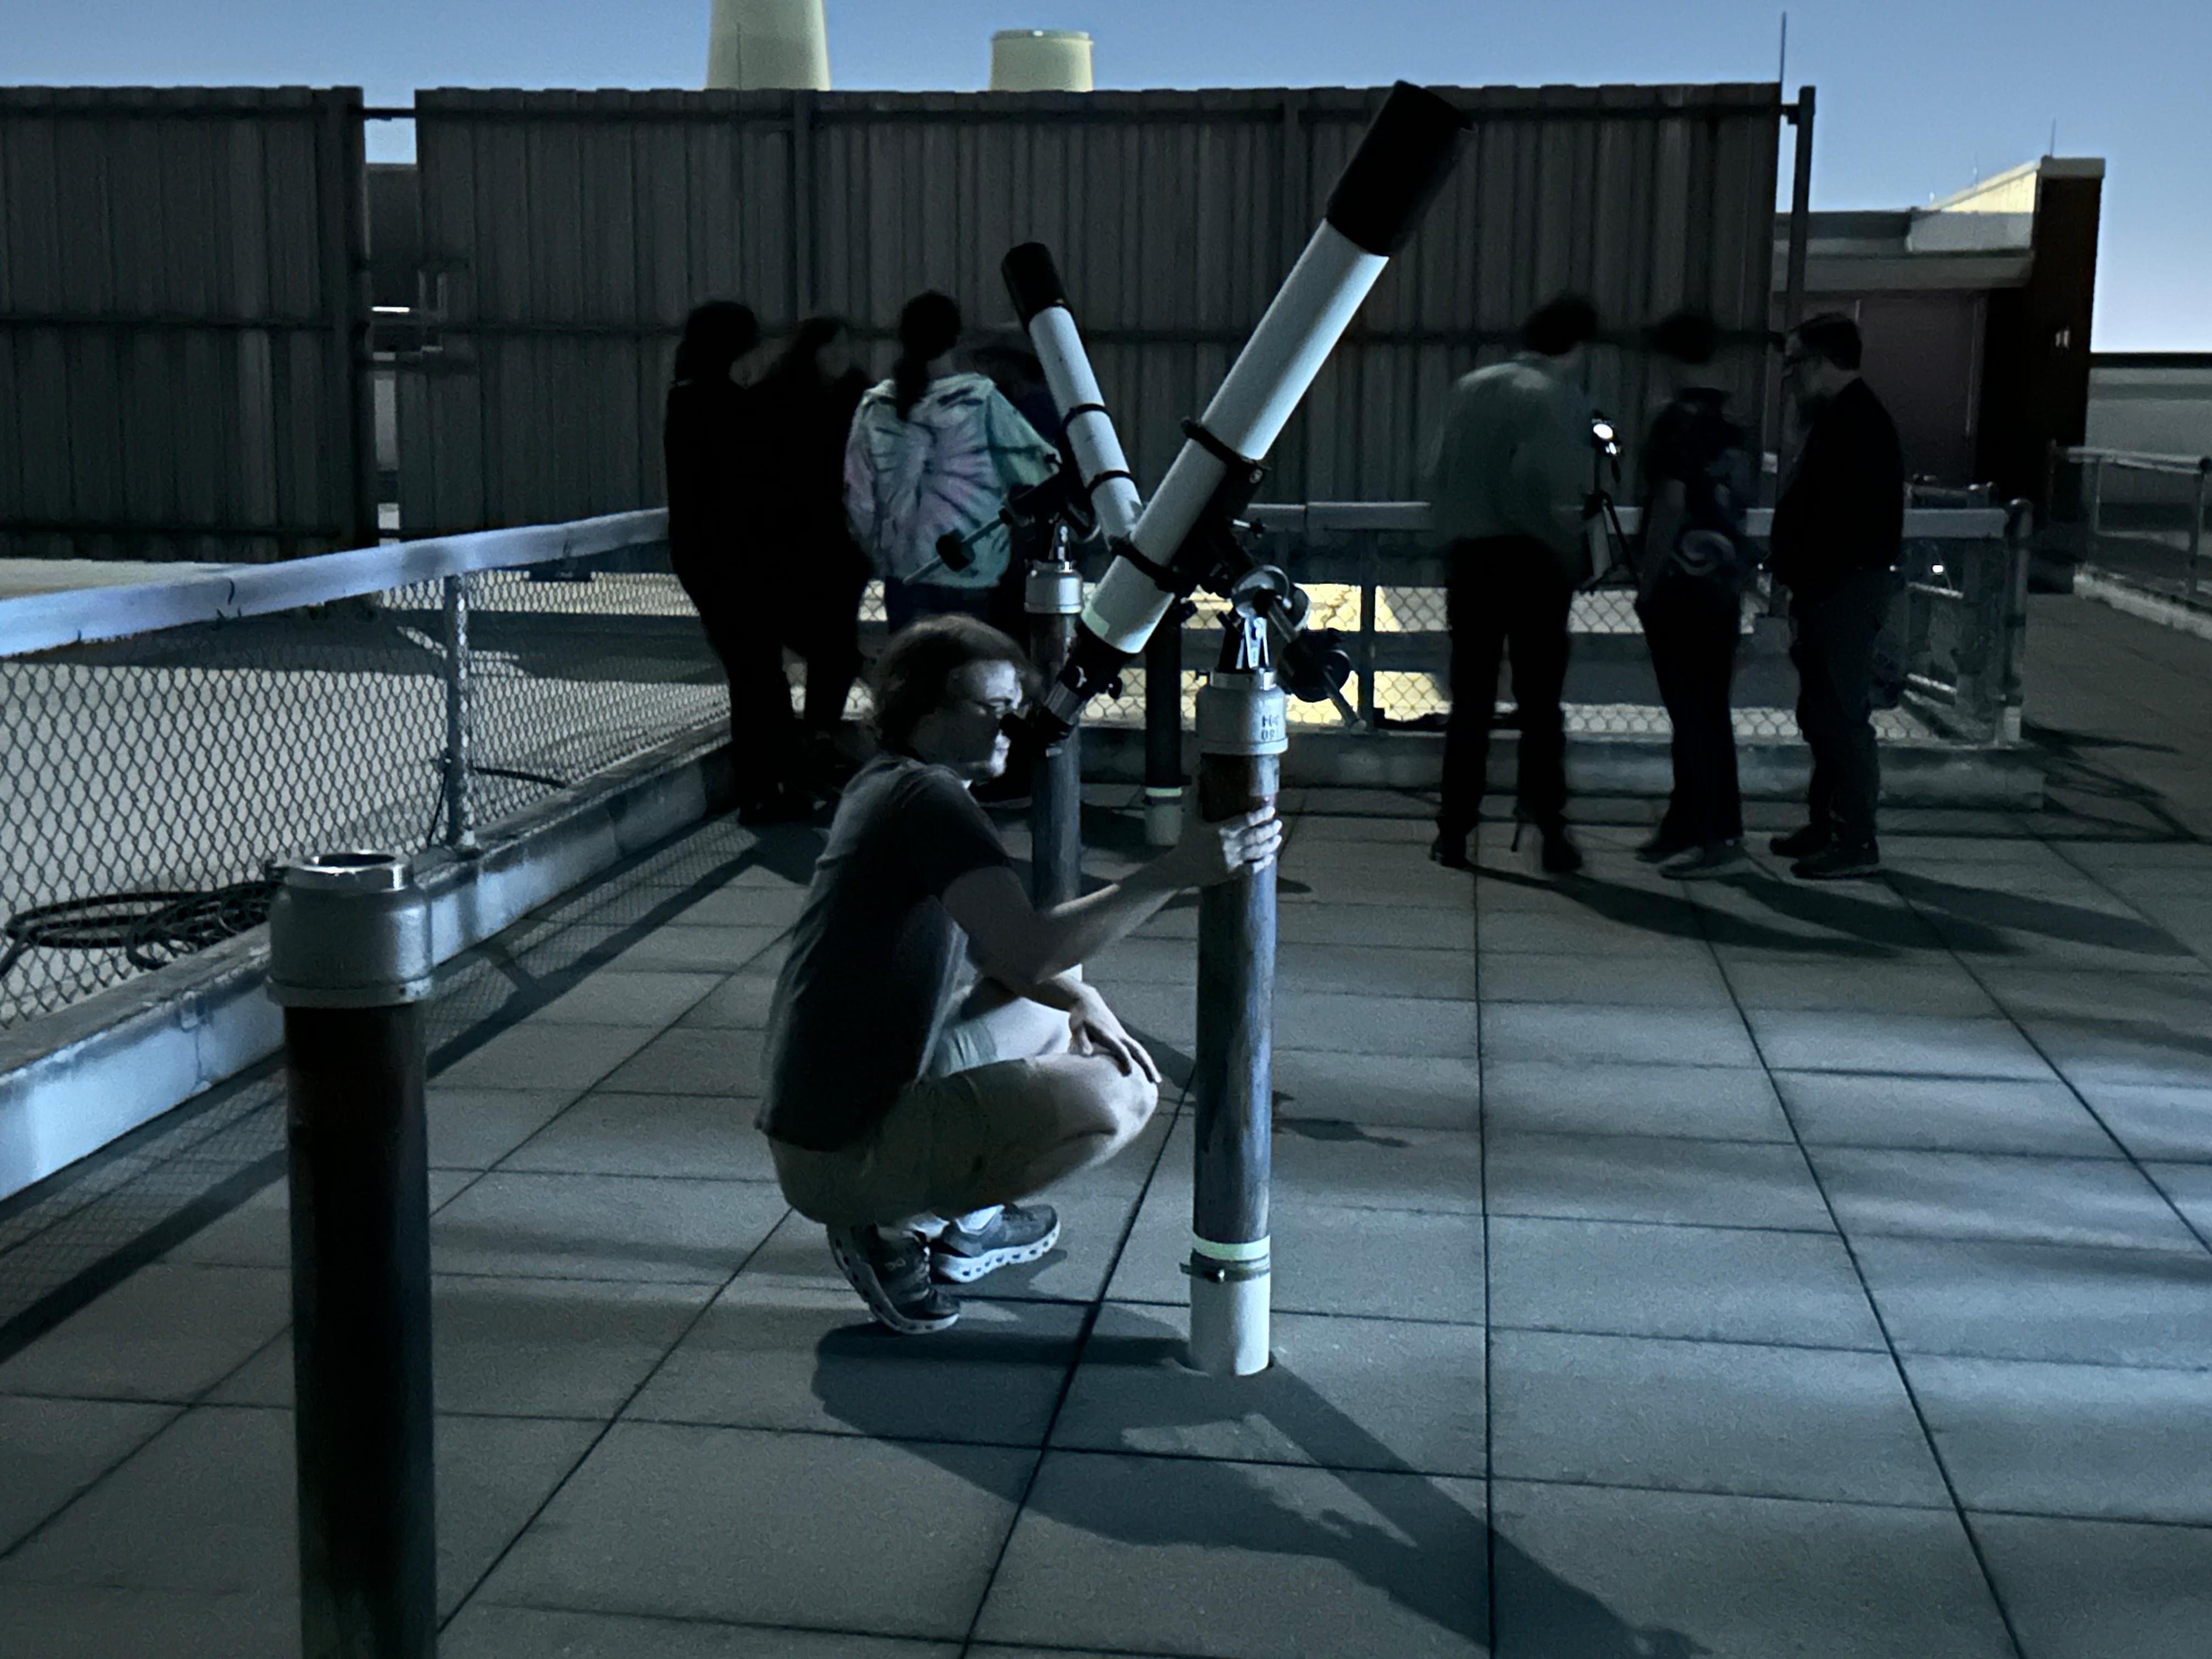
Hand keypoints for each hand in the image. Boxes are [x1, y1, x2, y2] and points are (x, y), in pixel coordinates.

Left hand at [1068, 987, 1159, 1084]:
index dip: (1125, 1059)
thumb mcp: (1077, 1028)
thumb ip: (1081, 1041)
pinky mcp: (1122, 1036)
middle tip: (1156, 1080)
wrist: (1087, 1002)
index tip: (1130, 1072)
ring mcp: (1122, 1035)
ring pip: (1140, 1051)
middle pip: (1138, 1051)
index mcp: (1108, 1034)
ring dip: (1149, 1064)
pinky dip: (1143, 1059)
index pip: (1120, 1048)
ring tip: (1156, 1080)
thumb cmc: (1081, 1017)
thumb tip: (1085, 1055)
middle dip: (1147, 1065)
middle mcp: (1119, 1035)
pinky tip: (1146, 1070)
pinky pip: (1136, 1049)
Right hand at [1158, 806, 1284, 888]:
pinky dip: (1262, 863)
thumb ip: (1195, 797)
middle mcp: (1228, 845)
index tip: (1270, 810)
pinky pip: (1252, 869)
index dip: (1261, 814)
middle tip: (1278, 823)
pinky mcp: (1231, 873)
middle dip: (1270, 829)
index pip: (1246, 820)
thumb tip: (1196, 775)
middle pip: (1256, 835)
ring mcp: (1231, 860)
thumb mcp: (1190, 818)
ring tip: (1278, 838)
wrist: (1180, 868)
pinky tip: (1270, 857)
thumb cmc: (1186, 841)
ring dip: (1270, 844)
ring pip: (1257, 851)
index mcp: (1220, 830)